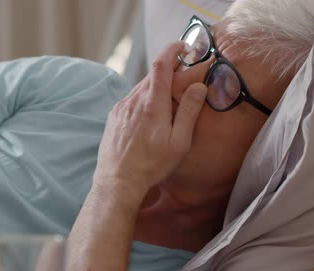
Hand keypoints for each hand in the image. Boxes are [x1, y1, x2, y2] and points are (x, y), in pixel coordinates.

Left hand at [93, 42, 206, 192]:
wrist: (117, 181)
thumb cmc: (151, 165)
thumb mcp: (179, 142)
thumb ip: (189, 111)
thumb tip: (199, 87)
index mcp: (152, 104)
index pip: (161, 64)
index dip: (172, 50)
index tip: (184, 46)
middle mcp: (134, 100)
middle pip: (152, 75)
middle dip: (169, 72)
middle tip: (183, 80)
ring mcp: (121, 108)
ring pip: (141, 88)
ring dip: (156, 89)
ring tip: (167, 104)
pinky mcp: (114, 117)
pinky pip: (131, 100)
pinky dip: (144, 100)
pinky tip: (150, 118)